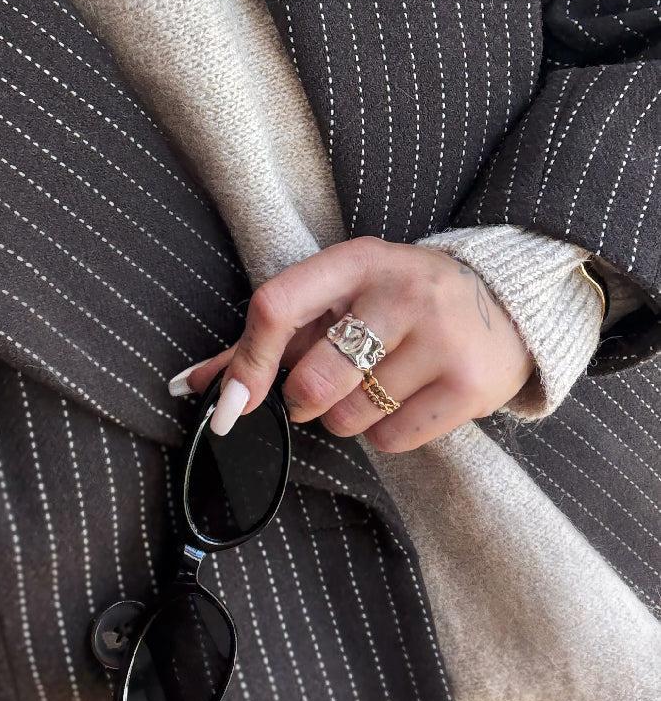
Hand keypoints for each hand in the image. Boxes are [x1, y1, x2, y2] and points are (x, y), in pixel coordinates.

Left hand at [168, 237, 535, 451]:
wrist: (507, 302)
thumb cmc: (400, 301)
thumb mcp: (341, 295)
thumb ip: (268, 336)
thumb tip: (193, 385)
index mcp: (357, 261)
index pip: (277, 306)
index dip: (247, 362)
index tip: (233, 403)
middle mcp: (401, 293)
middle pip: (311, 380)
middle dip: (305, 400)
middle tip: (325, 387)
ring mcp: (440, 338)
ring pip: (347, 417)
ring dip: (346, 417)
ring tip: (379, 385)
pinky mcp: (468, 386)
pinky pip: (390, 439)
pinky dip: (385, 433)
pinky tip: (407, 400)